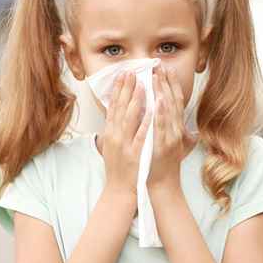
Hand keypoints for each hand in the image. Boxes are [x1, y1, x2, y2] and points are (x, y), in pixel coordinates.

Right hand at [102, 71, 152, 205]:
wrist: (120, 192)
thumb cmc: (120, 169)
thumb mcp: (113, 146)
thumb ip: (116, 130)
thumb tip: (118, 113)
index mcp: (110, 133)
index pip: (113, 107)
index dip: (118, 89)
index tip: (123, 74)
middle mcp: (115, 136)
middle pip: (120, 108)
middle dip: (126, 88)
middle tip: (131, 71)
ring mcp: (124, 145)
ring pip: (129, 118)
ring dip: (135, 100)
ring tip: (142, 83)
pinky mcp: (134, 153)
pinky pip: (141, 135)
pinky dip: (146, 121)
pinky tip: (152, 109)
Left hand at [147, 64, 195, 187]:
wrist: (162, 184)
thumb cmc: (163, 164)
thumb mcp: (171, 142)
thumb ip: (171, 127)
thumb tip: (169, 112)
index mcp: (175, 127)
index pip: (175, 101)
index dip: (171, 84)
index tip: (165, 69)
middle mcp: (176, 130)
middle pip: (172, 101)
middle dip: (166, 82)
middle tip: (160, 66)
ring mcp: (171, 137)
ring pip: (168, 111)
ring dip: (164, 92)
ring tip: (158, 76)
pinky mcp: (164, 146)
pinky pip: (162, 127)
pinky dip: (161, 113)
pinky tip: (158, 100)